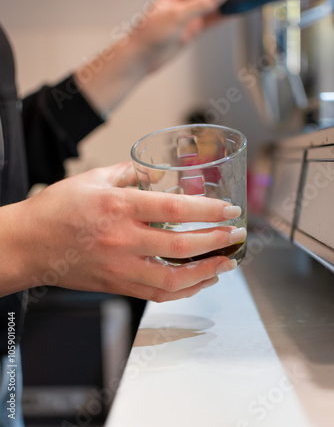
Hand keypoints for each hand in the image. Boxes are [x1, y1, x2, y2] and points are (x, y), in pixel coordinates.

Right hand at [3, 163, 244, 300]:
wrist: (30, 243)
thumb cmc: (58, 209)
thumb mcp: (94, 177)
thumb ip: (131, 173)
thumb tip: (158, 175)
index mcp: (119, 206)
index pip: (175, 208)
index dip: (209, 209)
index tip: (230, 210)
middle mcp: (123, 238)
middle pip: (182, 245)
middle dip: (217, 240)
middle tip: (237, 235)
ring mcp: (120, 266)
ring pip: (173, 278)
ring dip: (207, 272)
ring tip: (227, 263)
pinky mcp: (116, 284)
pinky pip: (157, 293)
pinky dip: (183, 289)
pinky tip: (198, 281)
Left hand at [133, 0, 236, 71]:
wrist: (141, 58)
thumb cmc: (149, 35)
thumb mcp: (177, 16)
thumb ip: (201, 4)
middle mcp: (184, 0)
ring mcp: (189, 15)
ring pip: (214, 4)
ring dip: (228, 1)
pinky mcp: (192, 29)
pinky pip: (212, 19)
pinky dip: (224, 16)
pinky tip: (235, 13)